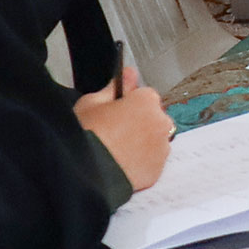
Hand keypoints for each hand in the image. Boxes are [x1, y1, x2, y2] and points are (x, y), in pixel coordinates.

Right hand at [74, 58, 172, 191]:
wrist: (88, 175)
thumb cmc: (87, 135)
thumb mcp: (90, 103)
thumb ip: (113, 87)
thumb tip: (129, 73)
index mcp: (147, 100)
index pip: (144, 96)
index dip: (128, 104)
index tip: (114, 113)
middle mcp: (161, 121)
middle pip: (152, 117)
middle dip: (137, 123)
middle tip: (112, 133)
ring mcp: (162, 147)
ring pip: (154, 140)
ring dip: (141, 143)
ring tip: (115, 152)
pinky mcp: (158, 171)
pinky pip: (151, 162)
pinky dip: (141, 163)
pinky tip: (121, 165)